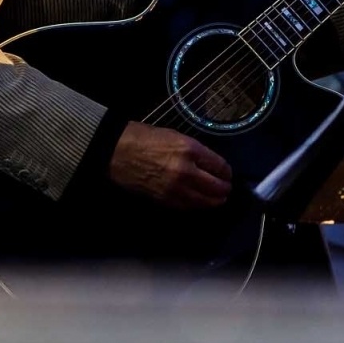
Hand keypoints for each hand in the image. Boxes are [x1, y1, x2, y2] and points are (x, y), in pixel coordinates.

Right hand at [108, 120, 232, 208]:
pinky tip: (199, 202)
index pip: (220, 166)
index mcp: (190, 150)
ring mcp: (175, 189)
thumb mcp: (176, 136)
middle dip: (224, 189)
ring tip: (218, 199)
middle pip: (216, 187)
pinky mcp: (164, 200)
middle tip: (226, 189)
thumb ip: (195, 151)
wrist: (117, 151)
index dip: (227, 172)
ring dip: (214, 201)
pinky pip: (187, 207)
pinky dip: (196, 206)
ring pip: (204, 202)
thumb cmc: (144, 137)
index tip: (227, 173)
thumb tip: (209, 164)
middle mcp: (186, 171)